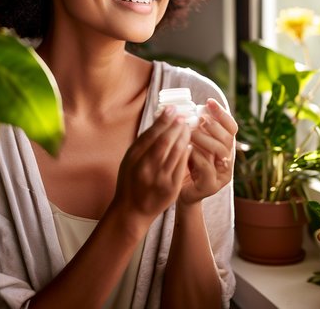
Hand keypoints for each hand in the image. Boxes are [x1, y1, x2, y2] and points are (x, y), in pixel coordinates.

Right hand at [112, 107, 190, 223]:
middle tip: (184, 116)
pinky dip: (186, 152)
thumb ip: (143, 142)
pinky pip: (182, 166)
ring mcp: (159, 179)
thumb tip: (159, 120)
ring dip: (184, 137)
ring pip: (176, 152)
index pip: (151, 134)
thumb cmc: (130, 181)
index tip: (172, 109)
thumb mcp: (130, 160)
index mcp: (134, 158)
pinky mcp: (171, 188)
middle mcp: (146, 168)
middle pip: (164, 141)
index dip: (163, 120)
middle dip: (176, 126)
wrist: (132, 211)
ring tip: (188, 127)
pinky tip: (189, 144)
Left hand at [179, 99, 236, 204]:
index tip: (209, 101)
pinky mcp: (212, 186)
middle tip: (200, 118)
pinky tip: (188, 149)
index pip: (231, 127)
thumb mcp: (191, 142)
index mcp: (225, 146)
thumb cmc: (184, 163)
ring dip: (205, 139)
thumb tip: (189, 105)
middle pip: (229, 138)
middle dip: (214, 125)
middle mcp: (227, 159)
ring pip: (221, 152)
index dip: (222, 113)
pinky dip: (198, 156)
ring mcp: (222, 174)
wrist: (177, 191)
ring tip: (191, 132)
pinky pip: (208, 169)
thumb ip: (195, 128)